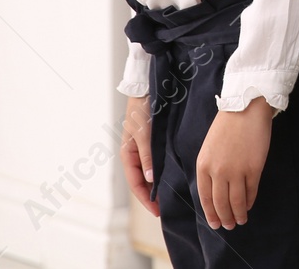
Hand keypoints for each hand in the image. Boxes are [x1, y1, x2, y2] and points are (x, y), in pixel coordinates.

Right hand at [121, 95, 160, 216]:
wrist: (147, 87)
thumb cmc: (142, 108)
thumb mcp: (144, 133)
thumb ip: (148, 156)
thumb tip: (150, 180)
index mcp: (127, 154)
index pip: (135, 184)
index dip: (146, 199)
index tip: (157, 212)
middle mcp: (134, 154)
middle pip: (142, 182)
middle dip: (151, 197)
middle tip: (165, 211)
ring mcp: (143, 149)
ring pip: (149, 174)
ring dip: (157, 187)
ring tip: (169, 199)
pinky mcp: (152, 143)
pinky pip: (156, 163)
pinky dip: (161, 174)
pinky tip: (171, 178)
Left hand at [196, 98, 276, 228]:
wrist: (246, 107)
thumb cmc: (227, 125)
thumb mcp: (209, 147)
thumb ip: (210, 168)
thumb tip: (216, 190)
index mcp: (203, 165)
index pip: (205, 197)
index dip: (211, 213)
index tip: (216, 223)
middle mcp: (217, 171)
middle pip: (220, 203)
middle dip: (225, 218)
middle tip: (229, 226)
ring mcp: (236, 170)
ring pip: (235, 201)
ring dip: (238, 214)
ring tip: (241, 220)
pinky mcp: (253, 168)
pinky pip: (250, 191)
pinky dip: (249, 201)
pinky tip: (249, 205)